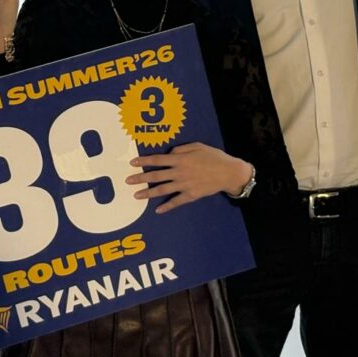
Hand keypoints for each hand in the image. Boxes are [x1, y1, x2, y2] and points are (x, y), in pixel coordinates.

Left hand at [125, 142, 253, 213]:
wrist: (229, 173)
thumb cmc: (214, 157)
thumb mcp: (197, 146)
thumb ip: (181, 149)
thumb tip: (169, 153)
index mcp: (180, 159)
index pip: (158, 160)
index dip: (144, 161)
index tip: (133, 163)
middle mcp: (179, 172)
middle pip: (156, 176)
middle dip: (140, 178)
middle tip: (128, 181)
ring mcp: (184, 185)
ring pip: (163, 190)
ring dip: (148, 193)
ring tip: (136, 195)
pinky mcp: (191, 195)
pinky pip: (176, 202)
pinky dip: (167, 206)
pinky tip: (158, 210)